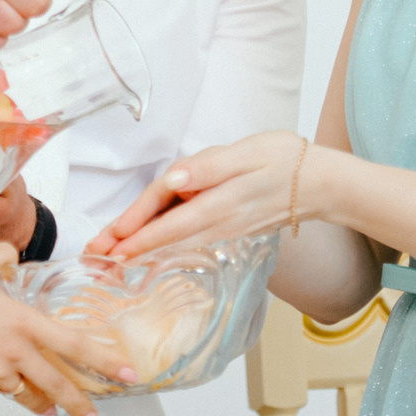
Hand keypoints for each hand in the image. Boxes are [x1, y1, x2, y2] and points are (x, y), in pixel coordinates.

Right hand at [0, 243, 137, 415]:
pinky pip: (4, 388)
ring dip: (47, 402)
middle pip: (57, 383)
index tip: (126, 372)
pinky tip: (17, 389)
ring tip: (58, 409)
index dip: (103, 359)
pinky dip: (16, 391)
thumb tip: (12, 259)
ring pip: (30, 391)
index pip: (73, 345)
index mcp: (21, 323)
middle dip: (80, 403)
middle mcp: (14, 353)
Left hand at [86, 131, 313, 259]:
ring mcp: (223, 232)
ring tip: (110, 262)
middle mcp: (218, 223)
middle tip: (95, 260)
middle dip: (129, 251)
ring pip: (174, 246)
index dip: (139, 234)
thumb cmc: (284, 160)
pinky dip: (164, 254)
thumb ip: (210, 168)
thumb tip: (177, 180)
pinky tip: (147, 257)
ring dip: (142, 255)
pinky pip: (188, 246)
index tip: (112, 245)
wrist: (321, 184)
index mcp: (220, 201)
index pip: (170, 221)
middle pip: (165, 239)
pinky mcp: (227, 233)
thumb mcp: (248, 153)